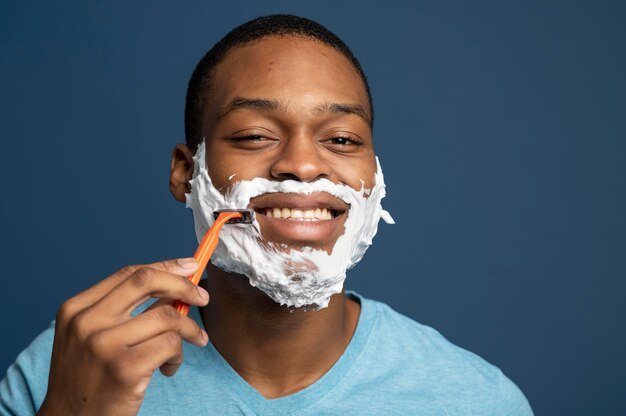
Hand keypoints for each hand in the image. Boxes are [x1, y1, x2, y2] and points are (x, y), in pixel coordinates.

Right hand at [37, 258, 209, 415]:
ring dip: (189, 330)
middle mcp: (86, 321)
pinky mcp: (125, 368)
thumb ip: (125, 311)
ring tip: (190, 344)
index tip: (190, 266)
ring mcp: (104, 344)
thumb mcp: (92, 337)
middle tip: (203, 297)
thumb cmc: (88, 379)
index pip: (129, 273)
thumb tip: (175, 288)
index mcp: (76, 308)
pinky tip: (168, 368)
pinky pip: (171, 345)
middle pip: (146, 280)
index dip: (165, 266)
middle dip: (183, 284)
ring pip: (167, 316)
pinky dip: (178, 356)